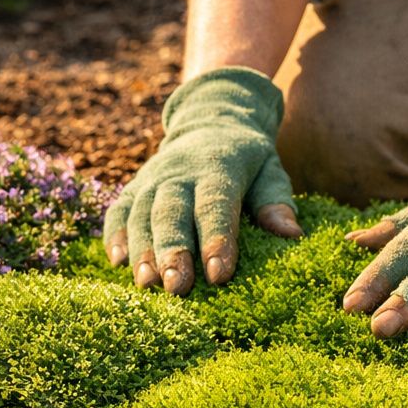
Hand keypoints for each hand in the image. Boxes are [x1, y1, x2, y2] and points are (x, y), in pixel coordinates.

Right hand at [105, 68, 301, 294]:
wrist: (211, 119)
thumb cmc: (247, 159)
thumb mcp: (270, 170)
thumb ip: (275, 200)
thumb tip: (292, 235)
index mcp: (218, 167)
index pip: (215, 204)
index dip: (217, 239)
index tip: (219, 275)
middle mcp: (180, 171)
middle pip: (171, 212)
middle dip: (173, 251)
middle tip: (177, 288)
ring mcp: (152, 178)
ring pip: (141, 213)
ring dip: (142, 249)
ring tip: (146, 285)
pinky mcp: (135, 186)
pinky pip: (119, 209)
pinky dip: (115, 234)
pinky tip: (117, 263)